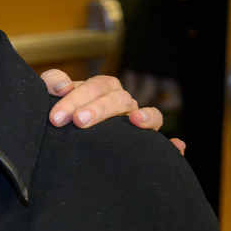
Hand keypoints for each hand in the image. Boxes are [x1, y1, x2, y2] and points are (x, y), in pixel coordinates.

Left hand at [40, 70, 185, 154]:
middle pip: (118, 99)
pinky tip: (177, 146)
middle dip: (98, 109)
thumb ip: (53, 84)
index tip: (56, 117)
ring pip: (149, 116)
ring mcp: (137, 122)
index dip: (76, 98)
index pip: (96, 86)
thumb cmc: (61, 113)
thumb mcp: (52, 96)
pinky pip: (165, 145)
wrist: (64, 136)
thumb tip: (62, 88)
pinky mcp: (147, 145)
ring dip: (145, 117)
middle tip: (78, 121)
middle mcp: (123, 103)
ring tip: (135, 121)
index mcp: (103, 89)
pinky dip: (174, 146)